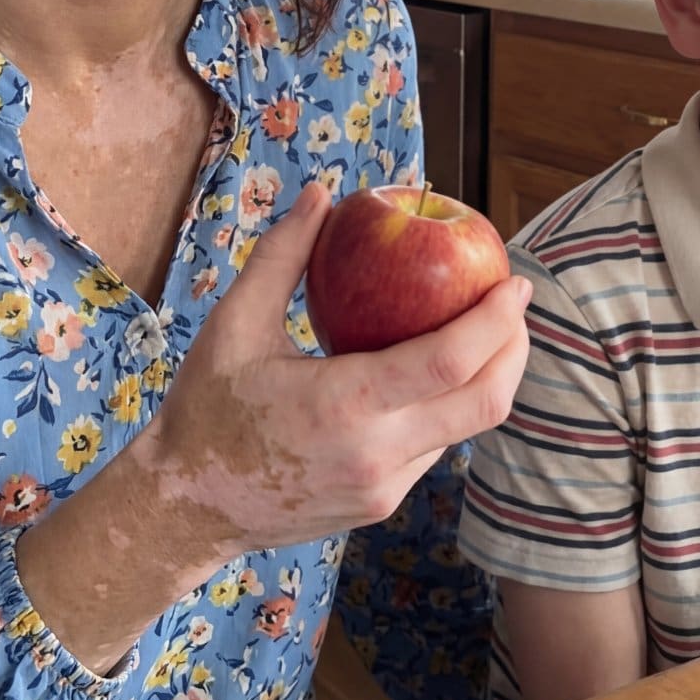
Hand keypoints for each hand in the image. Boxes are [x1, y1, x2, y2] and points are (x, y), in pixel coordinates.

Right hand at [17, 182, 529, 675]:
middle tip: (513, 305)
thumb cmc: (205, 408)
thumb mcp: (234, 323)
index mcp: (344, 404)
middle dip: (514, 349)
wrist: (185, 507)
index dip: (495, 320)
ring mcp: (383, 488)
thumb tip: (322, 192)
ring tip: (485, 331)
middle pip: (485, 403)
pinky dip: (447, 407)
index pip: (450, 360)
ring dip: (486, 378)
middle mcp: (375, 453)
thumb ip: (283, 255)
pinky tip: (435, 372)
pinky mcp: (380, 505)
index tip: (514, 282)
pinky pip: (434, 450)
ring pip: (465, 430)